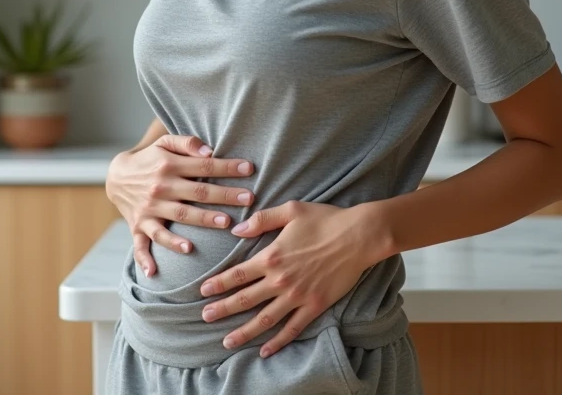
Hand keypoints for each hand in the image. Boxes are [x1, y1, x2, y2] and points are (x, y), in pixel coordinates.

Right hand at [106, 134, 255, 276]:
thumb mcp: (164, 143)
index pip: (203, 166)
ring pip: (180, 216)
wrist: (115, 177)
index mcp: (168, 165)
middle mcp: (160, 187)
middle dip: (224, 195)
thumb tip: (209, 152)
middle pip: (197, 193)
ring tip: (224, 222)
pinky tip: (156, 271)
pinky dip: (147, 258)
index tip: (249, 168)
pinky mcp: (139, 226)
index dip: (227, 167)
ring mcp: (150, 209)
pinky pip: (143, 244)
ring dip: (202, 220)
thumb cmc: (149, 160)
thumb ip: (187, 142)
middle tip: (249, 199)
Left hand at [198, 201, 385, 357]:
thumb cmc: (326, 219)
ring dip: (244, 331)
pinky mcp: (315, 305)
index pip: (238, 274)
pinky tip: (265, 350)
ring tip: (227, 341)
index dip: (218, 284)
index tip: (202, 291)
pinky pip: (293, 328)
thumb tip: (237, 230)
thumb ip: (262, 220)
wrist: (359, 236)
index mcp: (271, 256)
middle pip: (245, 299)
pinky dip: (278, 341)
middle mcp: (281, 280)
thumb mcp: (290, 210)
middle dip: (222, 309)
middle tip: (204, 317)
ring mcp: (298, 296)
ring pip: (265, 319)